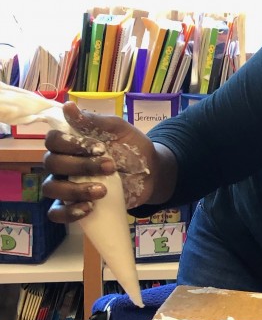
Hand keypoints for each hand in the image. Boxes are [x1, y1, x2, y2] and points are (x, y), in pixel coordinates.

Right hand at [42, 102, 160, 222]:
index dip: (69, 144)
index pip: (52, 140)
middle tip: (110, 166)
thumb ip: (95, 121)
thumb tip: (68, 106)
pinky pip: (57, 213)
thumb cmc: (132, 148)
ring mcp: (67, 185)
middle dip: (81, 165)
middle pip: (51, 163)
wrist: (151, 174)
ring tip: (102, 191)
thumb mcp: (119, 130)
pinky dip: (68, 212)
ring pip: (51, 188)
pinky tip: (88, 208)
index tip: (98, 147)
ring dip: (74, 190)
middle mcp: (63, 163)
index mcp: (71, 143)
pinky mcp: (74, 206)